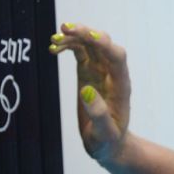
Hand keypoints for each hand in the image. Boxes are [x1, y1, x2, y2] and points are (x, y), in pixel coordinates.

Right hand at [49, 23, 131, 162]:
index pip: (117, 58)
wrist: (108, 145)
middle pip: (103, 45)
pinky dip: (68, 46)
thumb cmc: (108, 142)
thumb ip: (99, 115)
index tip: (89, 37)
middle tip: (65, 29)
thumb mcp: (105, 135)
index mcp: (120, 86)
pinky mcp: (88, 74)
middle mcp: (112, 75)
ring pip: (90, 45)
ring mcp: (99, 72)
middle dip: (86, 33)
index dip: (104, 45)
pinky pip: (79, 53)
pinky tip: (53, 48)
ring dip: (74, 37)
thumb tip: (87, 90)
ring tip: (53, 39)